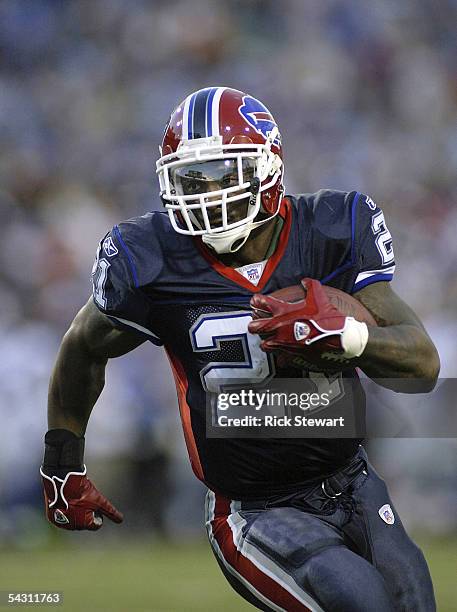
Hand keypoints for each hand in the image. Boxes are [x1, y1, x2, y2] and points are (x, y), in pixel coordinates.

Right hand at [41, 467, 122, 530]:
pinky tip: (64, 502)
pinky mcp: (51, 518)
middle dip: (85, 513)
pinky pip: (60, 518)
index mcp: (84, 524)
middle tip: (82, 500)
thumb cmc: (83, 490)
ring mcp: (60, 523)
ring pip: (72, 521)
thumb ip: (110, 511)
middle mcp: (72, 527)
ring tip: (73, 500)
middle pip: (83, 523)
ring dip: (74, 513)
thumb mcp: (100, 500)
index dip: (96, 512)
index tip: (92, 503)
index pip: (96, 524)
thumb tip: (120, 520)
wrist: (62, 480)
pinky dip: (63, 511)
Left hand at [248, 278, 367, 359]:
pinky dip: (280, 356)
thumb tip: (305, 281)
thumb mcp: (319, 297)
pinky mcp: (290, 354)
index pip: (261, 303)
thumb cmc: (328, 318)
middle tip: (257, 323)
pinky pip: (279, 357)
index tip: (256, 302)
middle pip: (255, 327)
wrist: (338, 338)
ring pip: (264, 344)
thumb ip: (310, 286)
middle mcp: (279, 327)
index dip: (256, 301)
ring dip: (265, 341)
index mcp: (283, 311)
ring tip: (269, 339)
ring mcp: (283, 342)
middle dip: (254, 324)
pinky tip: (283, 354)